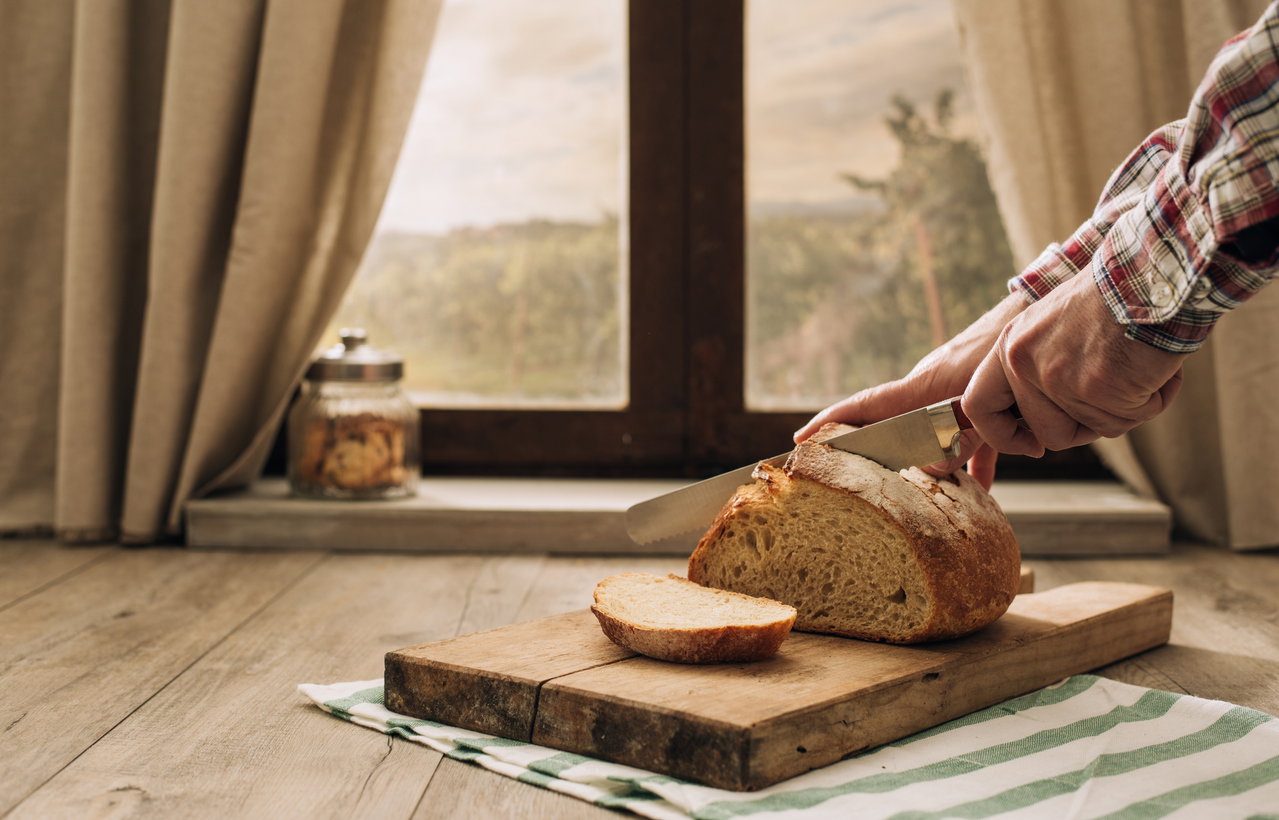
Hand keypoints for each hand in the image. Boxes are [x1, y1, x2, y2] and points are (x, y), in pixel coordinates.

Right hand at [794, 292, 1030, 487]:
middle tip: (860, 480)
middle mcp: (931, 395)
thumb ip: (955, 439)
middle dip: (882, 457)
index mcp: (919, 388)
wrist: (1040, 312)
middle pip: (896, 433)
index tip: (801, 440)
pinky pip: (974, 443)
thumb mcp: (977, 398)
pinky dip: (976, 466)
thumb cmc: (1006, 347)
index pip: (863, 406)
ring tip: (932, 492)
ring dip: (937, 465)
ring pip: (936, 442)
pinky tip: (983, 490)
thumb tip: (930, 472)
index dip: (830, 423)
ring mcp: (956, 400)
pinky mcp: (987, 404)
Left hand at [963, 266, 1186, 455]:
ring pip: (1094, 428)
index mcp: (1010, 347)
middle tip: (1114, 399)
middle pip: (1047, 433)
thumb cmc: (1115, 298)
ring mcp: (1057, 378)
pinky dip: (1154, 398)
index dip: (1002, 435)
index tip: (1031, 444)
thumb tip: (1041, 427)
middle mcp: (1024, 363)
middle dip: (1085, 427)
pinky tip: (1159, 366)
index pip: (978, 406)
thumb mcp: (1054, 328)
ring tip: (1139, 368)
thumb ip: (1041, 370)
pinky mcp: (1095, 388)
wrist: (1152, 270)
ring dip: (1124, 409)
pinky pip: (1130, 417)